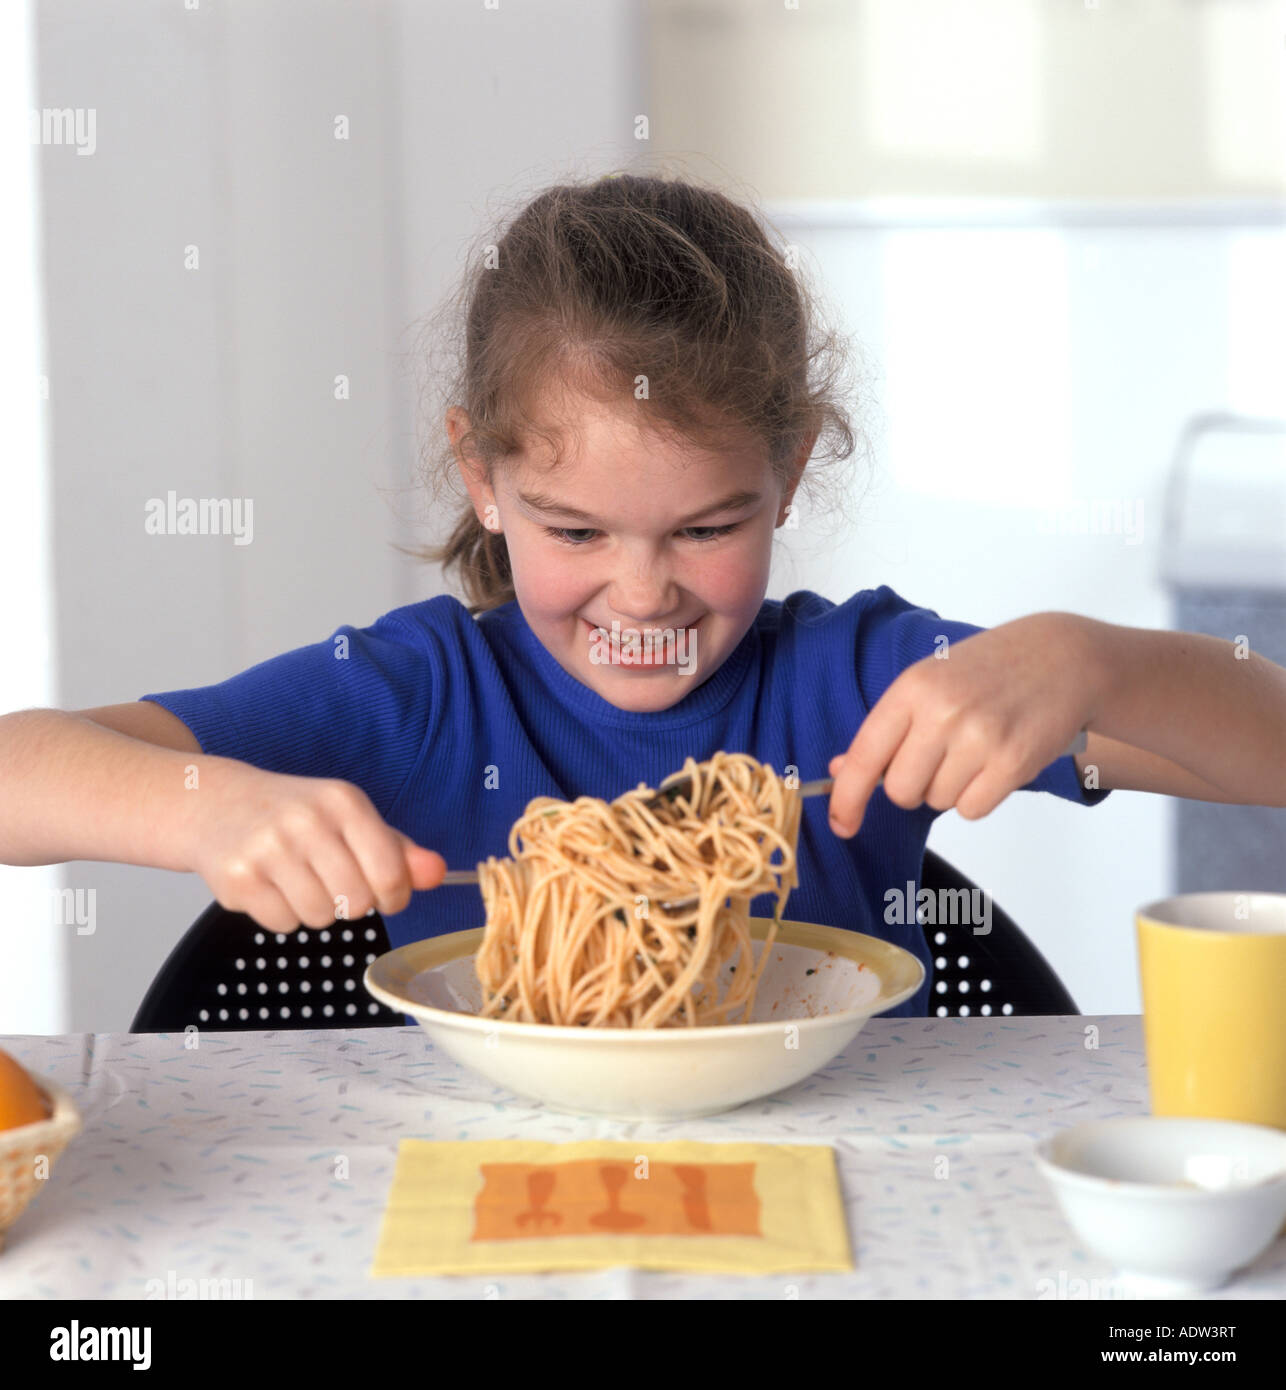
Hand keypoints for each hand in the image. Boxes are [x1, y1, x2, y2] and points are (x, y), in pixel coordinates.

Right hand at [189, 764, 445, 931]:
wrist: (214, 803)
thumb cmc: (294, 814)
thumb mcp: (349, 818)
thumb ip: (398, 850)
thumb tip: (438, 873)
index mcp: (343, 802)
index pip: (390, 871)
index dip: (395, 895)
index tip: (387, 893)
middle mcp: (306, 821)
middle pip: (357, 902)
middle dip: (353, 903)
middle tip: (335, 882)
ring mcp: (268, 849)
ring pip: (321, 917)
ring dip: (317, 910)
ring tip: (299, 879)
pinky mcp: (238, 878)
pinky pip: (283, 924)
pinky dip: (283, 915)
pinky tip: (272, 885)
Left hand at [827, 612, 1095, 836]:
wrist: (1060, 658)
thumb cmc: (987, 672)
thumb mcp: (927, 683)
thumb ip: (885, 730)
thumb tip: (839, 774)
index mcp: (912, 689)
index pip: (864, 756)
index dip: (847, 798)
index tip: (842, 824)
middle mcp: (942, 713)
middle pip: (900, 791)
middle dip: (912, 786)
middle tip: (937, 757)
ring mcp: (979, 738)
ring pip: (937, 802)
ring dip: (949, 788)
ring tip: (973, 750)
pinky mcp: (1013, 762)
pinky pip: (972, 810)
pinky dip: (978, 797)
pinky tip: (992, 765)